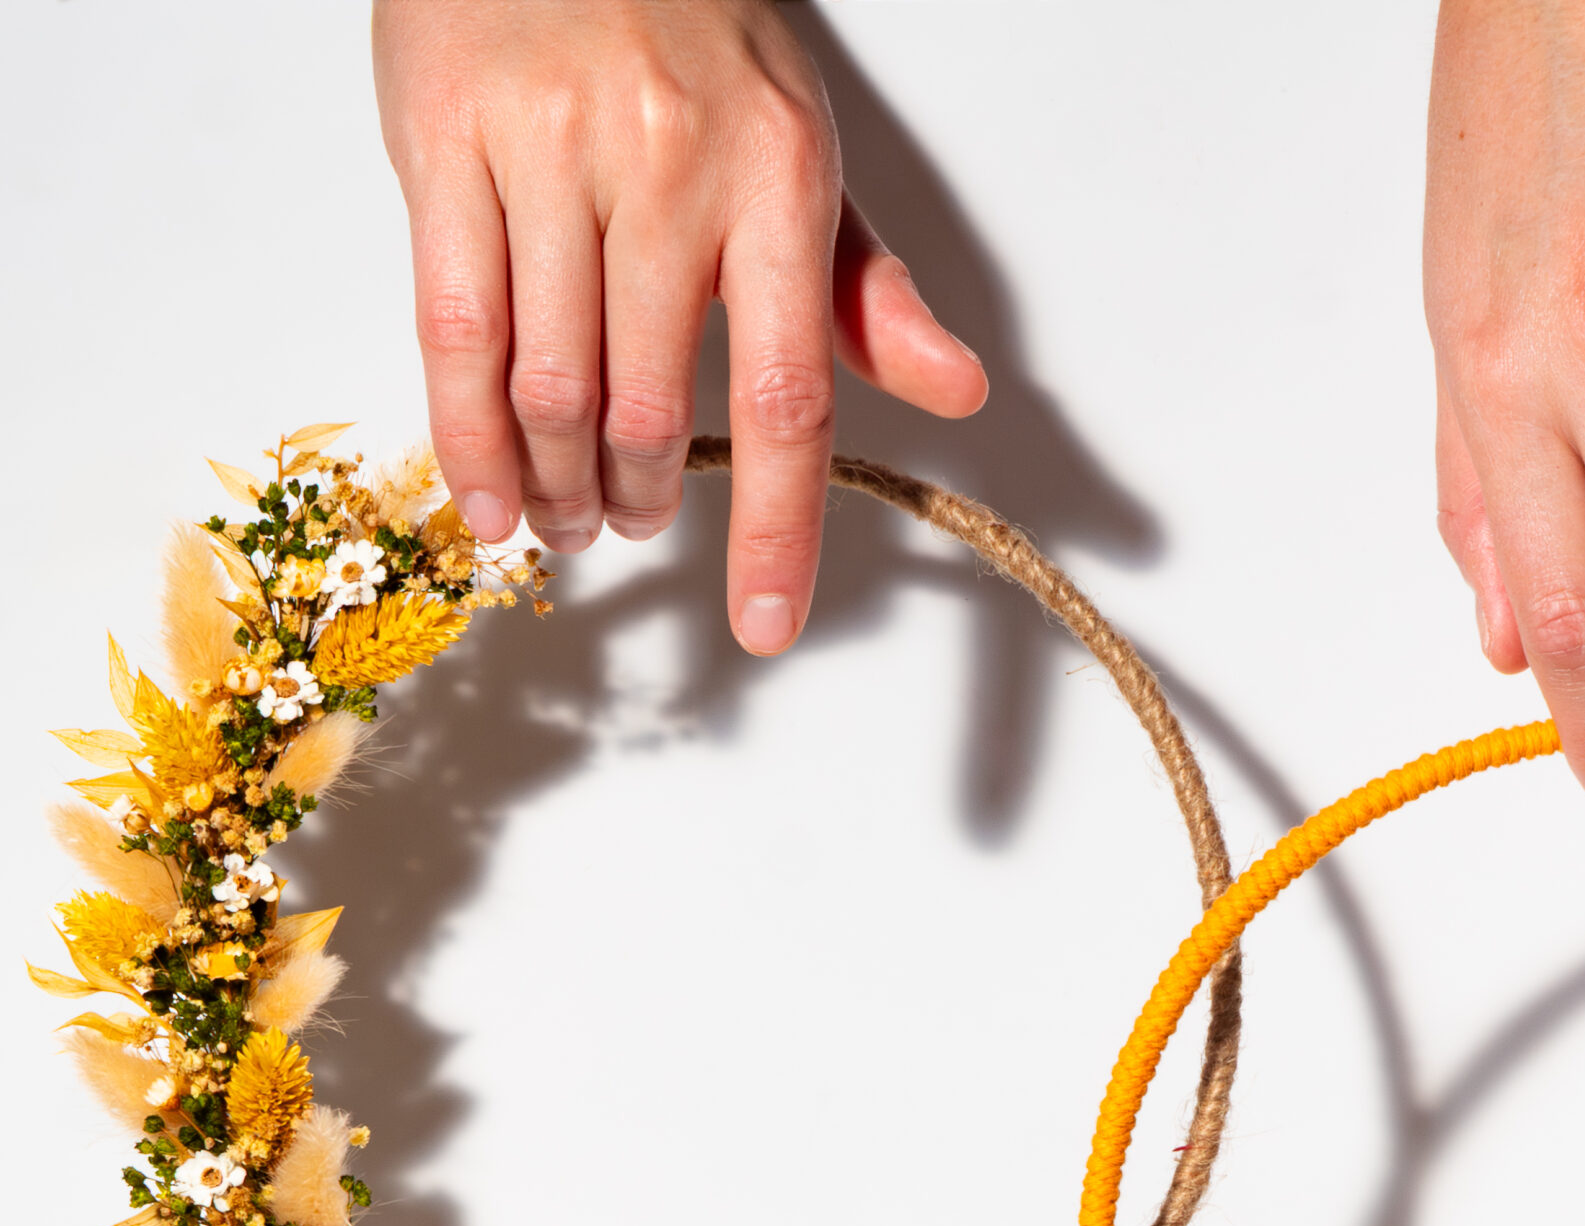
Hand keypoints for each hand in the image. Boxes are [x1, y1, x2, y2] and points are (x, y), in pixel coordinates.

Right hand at [373, 0, 986, 654]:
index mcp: (777, 180)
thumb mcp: (802, 149)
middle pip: (647, 410)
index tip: (765, 625)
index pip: (786, 397)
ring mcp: (549, 150)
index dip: (775, 529)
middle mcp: (668, 166)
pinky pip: (453, 327)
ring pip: (550, 387)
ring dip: (556, 487)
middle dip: (637, 503)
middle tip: (628, 526)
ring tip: (564, 520)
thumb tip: (957, 393)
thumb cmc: (690, 36)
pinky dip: (467, 439)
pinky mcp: (444, 138)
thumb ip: (867, 291)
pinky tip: (484, 501)